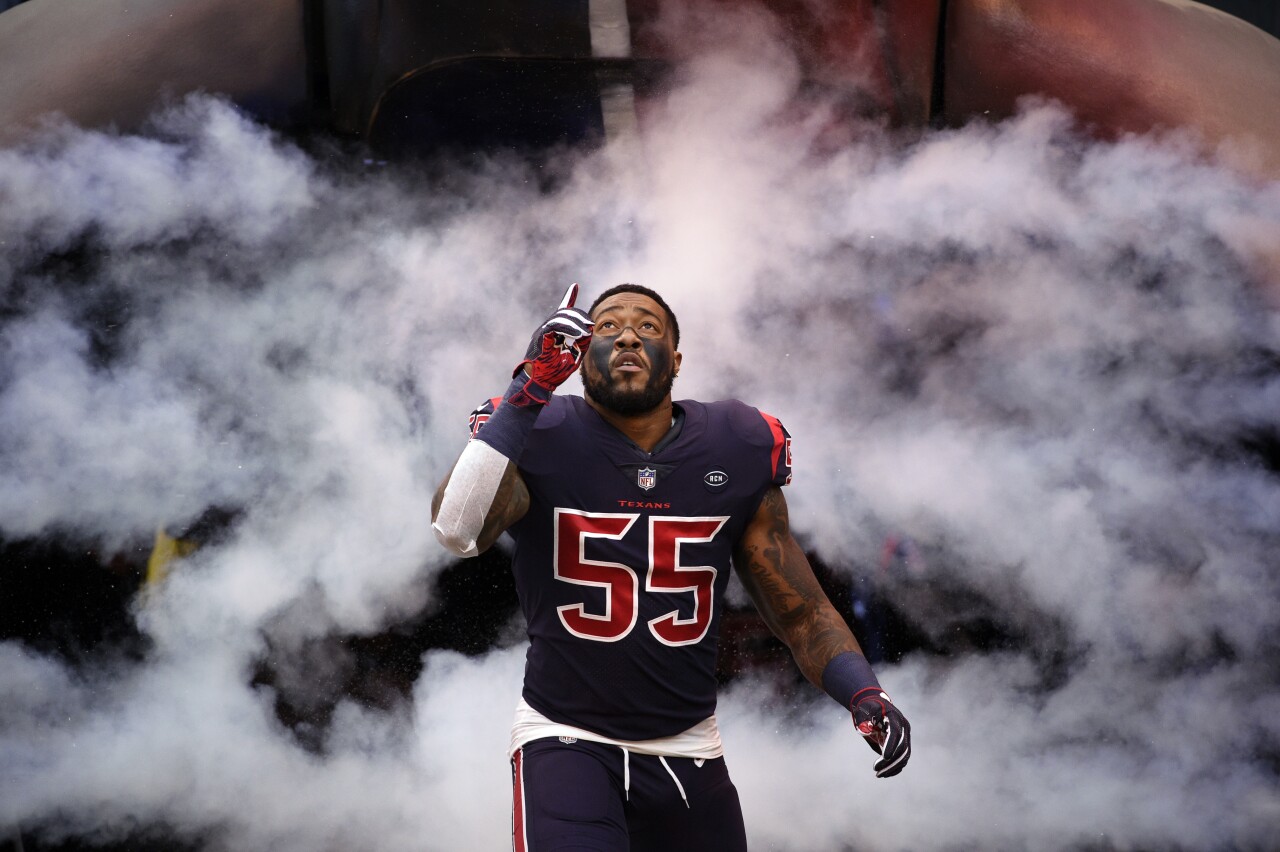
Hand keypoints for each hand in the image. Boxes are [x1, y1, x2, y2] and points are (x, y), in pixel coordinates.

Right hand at [509, 284, 592, 406]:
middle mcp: (547, 329)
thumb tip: (589, 329)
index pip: (562, 312)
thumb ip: (582, 342)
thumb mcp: (575, 355)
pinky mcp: (541, 337)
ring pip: (560, 317)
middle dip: (579, 316)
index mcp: (554, 333)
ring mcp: (542, 332)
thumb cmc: (554, 372)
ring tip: (586, 331)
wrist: (540, 383)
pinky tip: (579, 333)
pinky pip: (555, 325)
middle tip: (590, 325)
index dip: (568, 297)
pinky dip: (569, 328)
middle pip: (564, 312)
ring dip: (576, 322)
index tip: (575, 286)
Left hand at [852, 688, 910, 777]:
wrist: (875, 706)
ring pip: (904, 756)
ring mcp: (905, 736)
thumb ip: (864, 719)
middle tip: (877, 771)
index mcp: (894, 717)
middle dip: (891, 761)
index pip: (896, 733)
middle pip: (902, 747)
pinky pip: (902, 758)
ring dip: (893, 767)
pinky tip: (884, 773)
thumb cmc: (868, 708)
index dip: (892, 745)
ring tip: (879, 774)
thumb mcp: (863, 710)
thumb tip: (866, 729)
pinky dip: (895, 767)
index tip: (884, 757)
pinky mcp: (902, 744)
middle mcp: (903, 727)